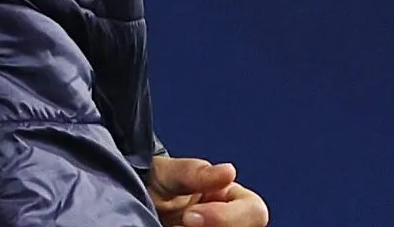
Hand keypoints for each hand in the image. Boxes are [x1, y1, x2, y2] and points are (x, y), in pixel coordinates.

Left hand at [149, 155, 267, 226]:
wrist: (138, 204)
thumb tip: (229, 171)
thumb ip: (195, 173)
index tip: (190, 215)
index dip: (227, 216)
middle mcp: (233, 221)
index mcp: (234, 198)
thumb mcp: (169, 173)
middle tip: (181, 223)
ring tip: (174, 226)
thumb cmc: (158, 185)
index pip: (255, 211)